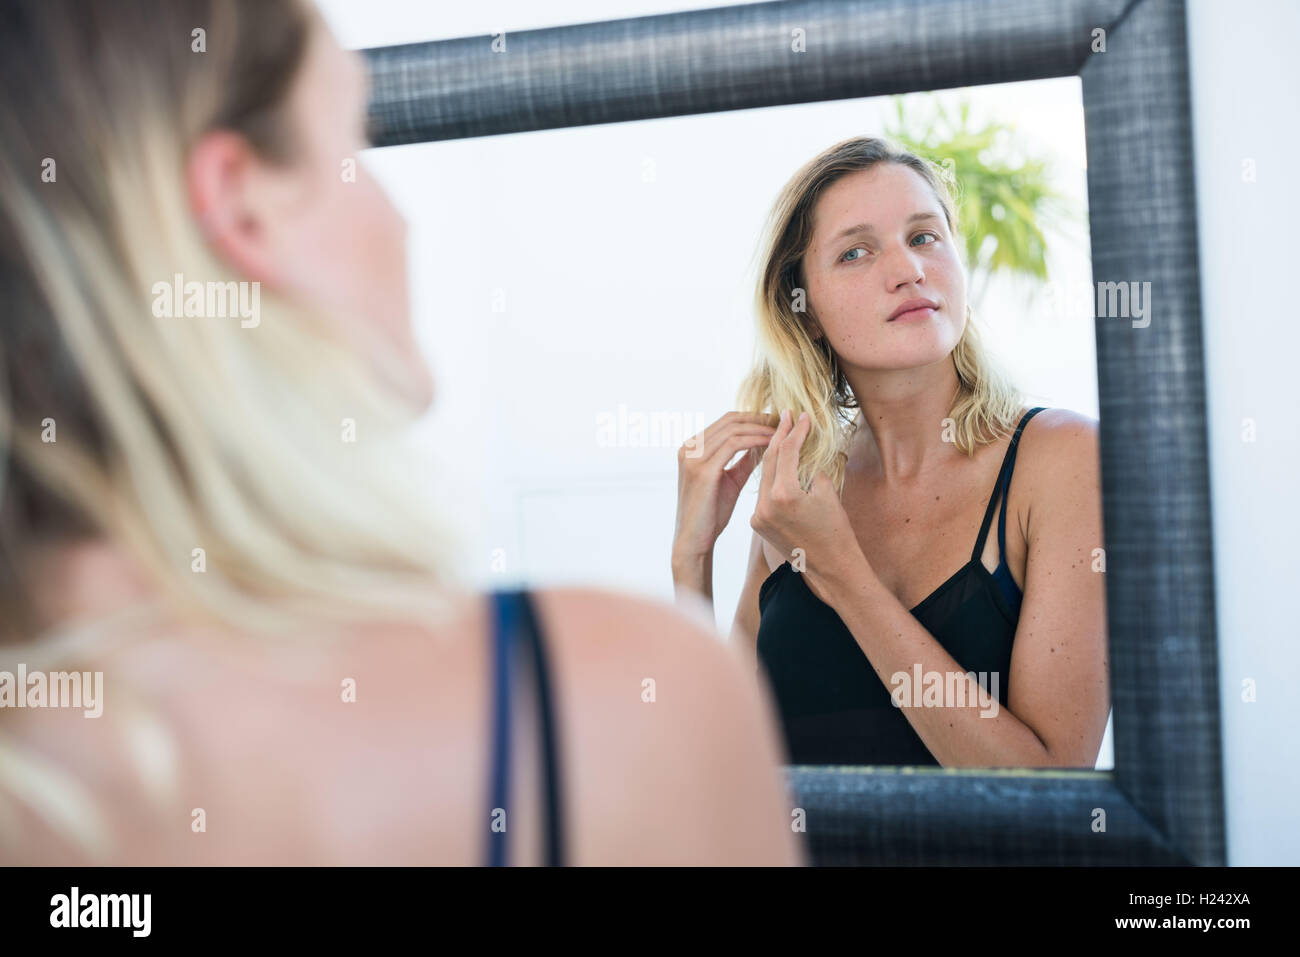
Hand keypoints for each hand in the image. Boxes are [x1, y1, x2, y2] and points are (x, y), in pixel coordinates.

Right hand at [672, 411, 777, 562]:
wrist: (694, 540)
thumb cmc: (711, 514)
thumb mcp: (729, 480)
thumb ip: (743, 461)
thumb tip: (765, 445)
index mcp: (692, 447)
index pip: (728, 420)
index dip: (754, 418)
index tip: (778, 422)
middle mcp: (689, 447)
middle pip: (731, 419)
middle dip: (761, 419)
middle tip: (786, 422)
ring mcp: (693, 457)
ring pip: (734, 429)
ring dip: (761, 428)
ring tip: (783, 433)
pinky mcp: (702, 470)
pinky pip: (734, 444)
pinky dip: (755, 441)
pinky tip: (773, 445)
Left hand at [750, 409, 860, 601]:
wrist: (831, 567)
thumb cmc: (836, 530)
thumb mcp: (827, 492)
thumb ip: (809, 467)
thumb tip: (801, 449)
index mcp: (784, 495)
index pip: (786, 452)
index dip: (795, 431)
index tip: (801, 416)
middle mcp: (765, 505)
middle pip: (770, 460)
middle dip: (779, 436)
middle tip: (787, 415)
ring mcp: (758, 516)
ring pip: (764, 476)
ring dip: (774, 455)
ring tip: (782, 434)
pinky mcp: (757, 523)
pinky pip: (763, 493)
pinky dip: (771, 477)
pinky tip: (777, 463)